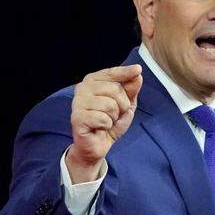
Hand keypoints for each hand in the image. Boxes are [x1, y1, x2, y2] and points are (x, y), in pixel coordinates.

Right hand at [66, 64, 142, 182]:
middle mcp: (82, 89)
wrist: (97, 145)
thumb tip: (137, 75)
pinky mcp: (77, 118)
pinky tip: (100, 128)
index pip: (111, 73)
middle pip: (115, 89)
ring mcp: (78, 103)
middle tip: (115, 115)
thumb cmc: (109, 123)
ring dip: (114, 117)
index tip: (138, 69)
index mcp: (92, 82)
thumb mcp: (125, 105)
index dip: (125, 72)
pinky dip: (107, 126)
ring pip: (110, 105)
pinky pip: (103, 119)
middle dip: (123, 105)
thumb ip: (131, 90)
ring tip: (107, 122)